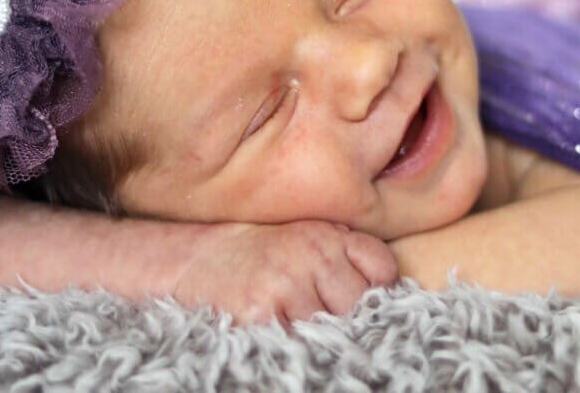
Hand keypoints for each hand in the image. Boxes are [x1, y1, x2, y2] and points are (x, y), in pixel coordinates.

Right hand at [173, 220, 398, 328]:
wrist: (195, 258)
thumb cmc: (257, 252)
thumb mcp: (304, 235)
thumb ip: (344, 253)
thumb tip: (384, 290)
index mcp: (326, 234)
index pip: (382, 269)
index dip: (376, 288)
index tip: (358, 296)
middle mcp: (311, 253)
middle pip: (360, 303)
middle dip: (346, 314)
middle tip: (320, 312)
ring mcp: (287, 283)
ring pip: (333, 328)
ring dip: (320, 333)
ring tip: (295, 318)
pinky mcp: (261, 312)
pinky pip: (299, 343)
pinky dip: (295, 344)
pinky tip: (279, 329)